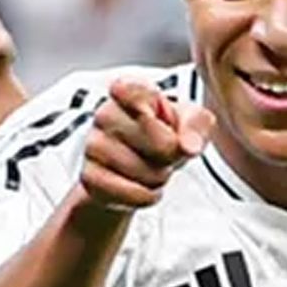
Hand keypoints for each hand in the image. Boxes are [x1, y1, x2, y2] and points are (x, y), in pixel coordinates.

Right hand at [75, 78, 212, 211]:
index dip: (162, 115)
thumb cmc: (163, 133)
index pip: (140, 94)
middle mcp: (105, 114)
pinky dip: (146, 196)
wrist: (135, 163)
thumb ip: (196, 126)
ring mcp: (94, 146)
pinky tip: (139, 184)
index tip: (161, 118)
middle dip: (171, 156)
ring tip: (149, 166)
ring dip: (159, 178)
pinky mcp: (90, 177)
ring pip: (150, 174)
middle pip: (163, 145)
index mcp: (128, 90)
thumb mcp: (189, 121)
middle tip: (161, 150)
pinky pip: (135, 195)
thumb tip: (189, 147)